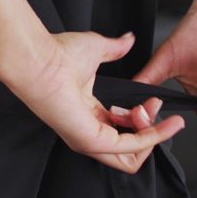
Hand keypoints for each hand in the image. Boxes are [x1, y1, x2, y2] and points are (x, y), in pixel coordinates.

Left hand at [0, 31, 184, 173]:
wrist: (38, 58)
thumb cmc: (55, 55)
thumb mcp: (97, 49)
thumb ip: (116, 49)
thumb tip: (128, 40)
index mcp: (88, 114)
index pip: (123, 130)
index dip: (144, 117)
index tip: (153, 100)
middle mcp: (87, 131)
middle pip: (130, 150)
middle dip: (151, 130)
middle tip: (152, 106)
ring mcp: (87, 140)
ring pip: (131, 158)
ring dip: (152, 134)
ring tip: (150, 109)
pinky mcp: (91, 140)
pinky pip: (129, 148)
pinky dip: (150, 137)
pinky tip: (158, 120)